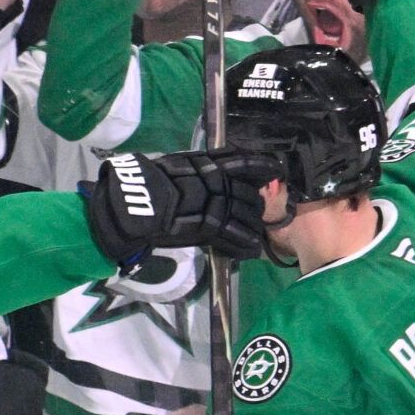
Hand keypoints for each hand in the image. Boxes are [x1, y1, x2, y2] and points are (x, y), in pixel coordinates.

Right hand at [84, 147, 278, 268]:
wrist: (139, 203)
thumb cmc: (151, 182)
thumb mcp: (179, 164)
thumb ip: (201, 168)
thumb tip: (213, 170)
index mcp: (212, 164)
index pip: (248, 164)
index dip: (265, 167)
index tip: (276, 171)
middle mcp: (220, 184)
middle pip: (250, 195)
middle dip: (255, 205)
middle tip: (254, 212)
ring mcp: (218, 207)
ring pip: (248, 218)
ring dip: (253, 227)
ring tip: (253, 234)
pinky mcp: (213, 229)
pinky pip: (237, 239)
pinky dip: (246, 246)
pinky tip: (250, 250)